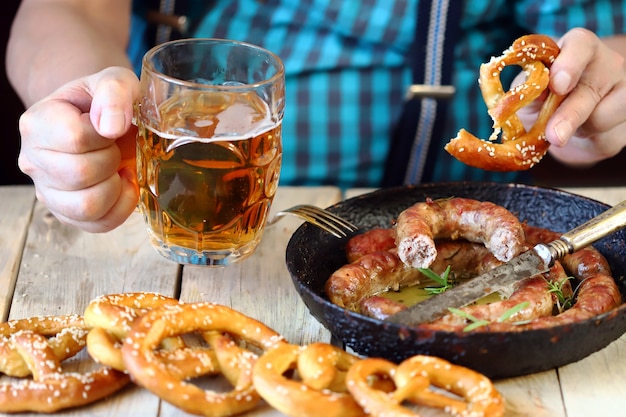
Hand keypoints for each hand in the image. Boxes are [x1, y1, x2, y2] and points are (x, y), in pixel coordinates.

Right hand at [18, 67, 139, 231]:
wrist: (102, 121)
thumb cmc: (106, 101)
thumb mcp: (115, 80)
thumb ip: (114, 91)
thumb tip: (111, 127)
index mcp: (37, 122)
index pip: (75, 138)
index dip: (105, 135)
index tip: (109, 126)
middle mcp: (32, 160)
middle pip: (81, 174)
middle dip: (112, 159)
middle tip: (115, 147)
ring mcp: (46, 191)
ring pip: (87, 206)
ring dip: (115, 186)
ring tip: (117, 167)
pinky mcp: (66, 214)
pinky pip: (97, 224)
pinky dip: (121, 207)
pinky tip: (122, 185)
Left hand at [516, 28, 625, 166]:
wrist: (562, 123)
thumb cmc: (541, 99)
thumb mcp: (527, 92)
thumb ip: (527, 90)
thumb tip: (521, 96)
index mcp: (577, 49)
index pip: (581, 45)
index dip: (569, 63)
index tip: (556, 84)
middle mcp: (606, 65)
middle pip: (592, 87)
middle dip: (570, 113)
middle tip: (553, 135)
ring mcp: (621, 91)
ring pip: (603, 116)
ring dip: (576, 130)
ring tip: (559, 129)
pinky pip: (607, 138)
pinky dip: (586, 143)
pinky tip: (580, 136)